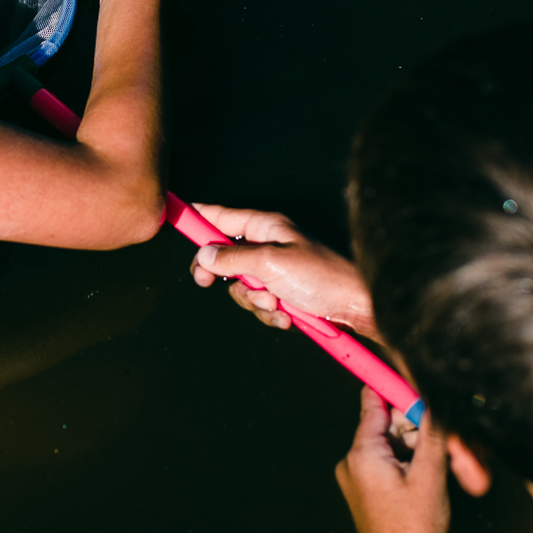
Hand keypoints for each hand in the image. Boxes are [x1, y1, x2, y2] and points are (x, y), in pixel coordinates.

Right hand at [187, 204, 375, 335]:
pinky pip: (260, 303)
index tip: (174, 218)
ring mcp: (276, 269)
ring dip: (254, 300)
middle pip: (223, 255)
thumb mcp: (271, 265)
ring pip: (241, 285)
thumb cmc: (323, 277)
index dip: (197, 218)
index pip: (220, 216)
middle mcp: (268, 244)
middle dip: (222, 274)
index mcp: (265, 226)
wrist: (357, 306)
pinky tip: (286, 316)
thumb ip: (233, 258)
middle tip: (208, 282)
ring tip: (275, 303)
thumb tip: (204, 254)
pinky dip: (269, 313)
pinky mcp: (284, 292)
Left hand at [336, 388, 451, 532]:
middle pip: (385, 423)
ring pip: (389, 443)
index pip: (373, 402)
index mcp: (361, 454)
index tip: (422, 387)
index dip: (399, 391)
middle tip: (443, 444)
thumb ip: (431, 431)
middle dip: (415, 427)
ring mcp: (355, 477)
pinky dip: (407, 462)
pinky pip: (386, 461)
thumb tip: (433, 396)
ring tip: (434, 471)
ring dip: (415, 447)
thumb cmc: (416, 529)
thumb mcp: (430, 474)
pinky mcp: (363, 490)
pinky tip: (424, 481)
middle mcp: (350, 461)